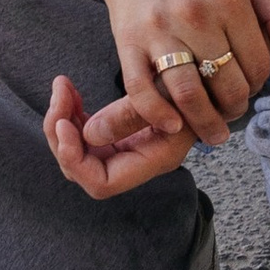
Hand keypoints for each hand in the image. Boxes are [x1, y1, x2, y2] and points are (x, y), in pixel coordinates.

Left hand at [45, 70, 191, 199]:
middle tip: (60, 93)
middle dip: (62, 133)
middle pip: (81, 167)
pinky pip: (86, 134)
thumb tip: (88, 133)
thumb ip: (130, 116)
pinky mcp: (118, 134)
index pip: (100, 183)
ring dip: (63, 119)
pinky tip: (72, 93)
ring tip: (63, 87)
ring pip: (78, 149)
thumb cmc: (197, 89)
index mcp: (150, 161)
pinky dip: (73, 114)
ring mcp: (123, 150)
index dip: (75, 158)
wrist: (209, 86)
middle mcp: (133, 162)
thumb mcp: (167, 95)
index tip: (63, 122)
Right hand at [86, 0, 269, 149]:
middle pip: (227, 84)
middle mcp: (194, 14)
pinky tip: (174, 125)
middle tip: (234, 108)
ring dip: (205, 123)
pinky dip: (159, 116)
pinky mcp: (128, 43)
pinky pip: (142, 92)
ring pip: (189, 95)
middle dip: (236, 106)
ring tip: (214, 132)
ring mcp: (158, 31)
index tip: (252, 85)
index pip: (257, 62)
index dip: (260, 83)